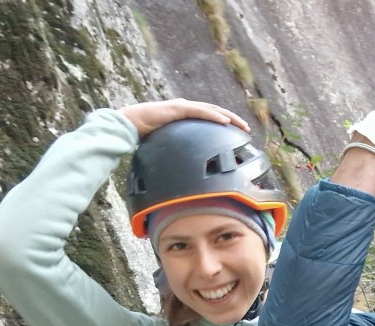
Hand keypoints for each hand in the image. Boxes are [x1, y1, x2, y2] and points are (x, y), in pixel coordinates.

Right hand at [118, 99, 248, 137]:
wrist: (128, 124)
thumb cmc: (144, 134)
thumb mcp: (167, 143)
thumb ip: (178, 150)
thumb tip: (184, 169)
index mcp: (184, 115)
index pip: (208, 116)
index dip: (224, 121)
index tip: (237, 132)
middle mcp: (185, 107)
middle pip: (214, 111)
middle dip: (232, 119)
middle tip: (246, 128)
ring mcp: (181, 106)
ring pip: (211, 110)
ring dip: (228, 116)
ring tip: (241, 124)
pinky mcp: (176, 108)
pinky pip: (199, 112)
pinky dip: (213, 116)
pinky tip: (224, 122)